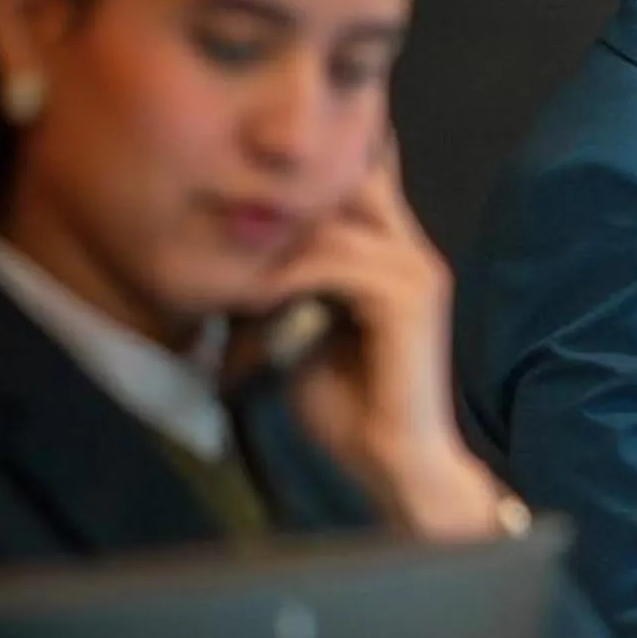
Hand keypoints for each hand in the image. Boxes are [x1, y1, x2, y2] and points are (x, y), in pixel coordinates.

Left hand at [242, 146, 508, 539]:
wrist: (394, 463)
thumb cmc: (346, 407)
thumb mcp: (299, 328)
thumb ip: (281, 283)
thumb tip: (221, 249)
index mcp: (394, 256)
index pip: (359, 178)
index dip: (303, 174)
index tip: (237, 182)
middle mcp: (411, 252)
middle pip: (349, 178)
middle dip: (284, 191)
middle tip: (222, 204)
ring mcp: (415, 272)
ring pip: (332, 220)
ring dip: (273, 238)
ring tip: (223, 257)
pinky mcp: (408, 298)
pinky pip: (335, 262)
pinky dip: (285, 275)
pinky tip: (251, 296)